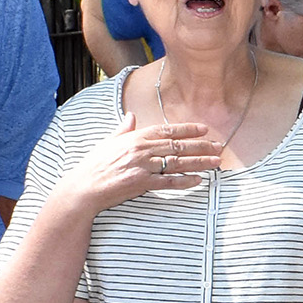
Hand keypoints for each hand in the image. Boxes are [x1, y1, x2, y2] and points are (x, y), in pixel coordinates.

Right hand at [63, 107, 219, 213]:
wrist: (83, 187)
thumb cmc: (95, 165)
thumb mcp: (108, 142)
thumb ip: (123, 129)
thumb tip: (131, 116)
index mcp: (135, 137)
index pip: (167, 130)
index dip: (187, 130)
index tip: (204, 130)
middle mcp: (141, 149)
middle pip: (177, 145)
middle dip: (201, 146)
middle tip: (219, 147)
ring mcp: (142, 166)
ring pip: (177, 162)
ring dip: (199, 162)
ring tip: (216, 163)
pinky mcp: (141, 184)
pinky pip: (168, 182)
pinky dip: (184, 181)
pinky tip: (198, 180)